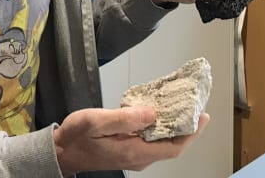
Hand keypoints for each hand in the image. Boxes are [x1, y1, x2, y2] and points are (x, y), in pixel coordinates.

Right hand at [53, 107, 209, 174]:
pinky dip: (162, 127)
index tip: (203, 116)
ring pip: (163, 143)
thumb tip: (152, 113)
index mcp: (134, 152)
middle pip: (172, 146)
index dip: (191, 134)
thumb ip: (126, 118)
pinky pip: (152, 141)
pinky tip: (162, 112)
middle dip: (187, 128)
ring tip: (183, 106)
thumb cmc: (76, 137)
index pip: (173, 148)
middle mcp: (138, 158)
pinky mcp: (129, 150)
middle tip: (197, 106)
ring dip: (176, 127)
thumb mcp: (97, 122)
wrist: (61, 153)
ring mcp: (134, 156)